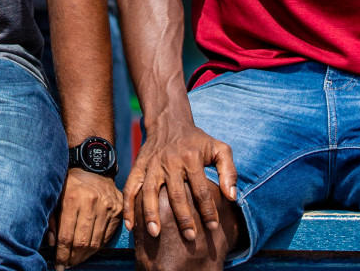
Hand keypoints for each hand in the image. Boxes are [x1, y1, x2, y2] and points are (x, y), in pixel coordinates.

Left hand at [49, 168, 122, 269]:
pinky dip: (97, 247)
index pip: (67, 235)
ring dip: (85, 255)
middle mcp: (91, 202)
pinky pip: (106, 236)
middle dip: (73, 258)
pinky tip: (88, 251)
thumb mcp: (56, 194)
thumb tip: (52, 244)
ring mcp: (107, 206)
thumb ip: (52, 219)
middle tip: (67, 265)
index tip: (58, 265)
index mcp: (72, 197)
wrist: (93, 165)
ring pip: (95, 241)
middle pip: (82, 241)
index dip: (62, 254)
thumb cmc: (70, 181)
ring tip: (76, 261)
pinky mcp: (117, 210)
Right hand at [124, 117, 236, 241]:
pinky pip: (130, 188)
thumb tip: (232, 197)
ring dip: (151, 213)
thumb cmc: (198, 140)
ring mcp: (151, 164)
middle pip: (176, 194)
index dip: (208, 210)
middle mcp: (170, 161)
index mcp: (191, 157)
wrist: (169, 121)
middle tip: (190, 237)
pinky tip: (130, 226)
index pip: (201, 189)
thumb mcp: (219, 148)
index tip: (213, 227)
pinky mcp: (139, 166)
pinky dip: (128, 207)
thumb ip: (229, 171)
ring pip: (149, 191)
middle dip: (183, 218)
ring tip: (155, 234)